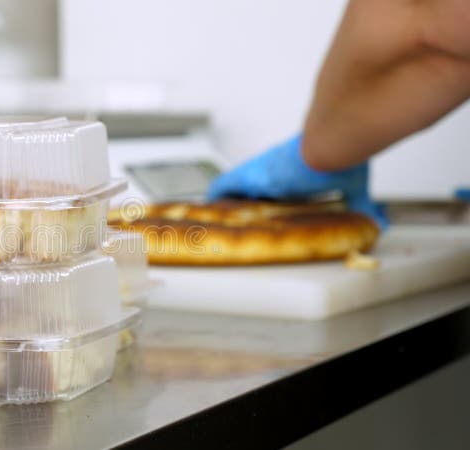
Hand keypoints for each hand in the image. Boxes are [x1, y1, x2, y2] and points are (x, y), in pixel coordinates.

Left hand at [207, 134, 388, 229]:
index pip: (274, 188)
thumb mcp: (355, 186)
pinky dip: (215, 196)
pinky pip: (224, 186)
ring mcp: (260, 172)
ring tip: (209, 213)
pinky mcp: (250, 175)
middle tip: (226, 216)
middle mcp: (273, 171)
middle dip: (238, 203)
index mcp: (293, 173)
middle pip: (248, 188)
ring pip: (233, 186)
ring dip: (223, 200)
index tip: (257, 209)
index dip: (264, 199)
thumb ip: (364, 203)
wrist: (332, 140)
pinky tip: (203, 206)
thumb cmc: (342, 155)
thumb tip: (379, 221)